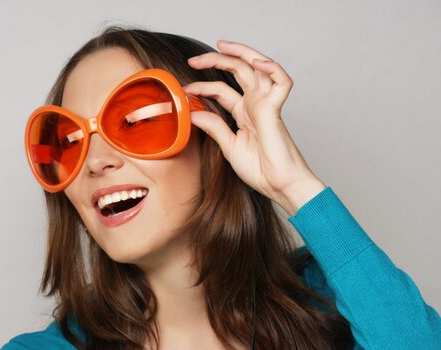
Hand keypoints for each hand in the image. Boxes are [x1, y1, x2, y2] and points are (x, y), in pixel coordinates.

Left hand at [184, 40, 326, 214]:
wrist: (278, 185)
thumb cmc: (260, 170)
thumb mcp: (229, 147)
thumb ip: (213, 128)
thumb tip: (193, 113)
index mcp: (244, 113)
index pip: (221, 91)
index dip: (203, 87)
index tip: (185, 91)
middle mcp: (255, 105)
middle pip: (238, 71)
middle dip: (216, 61)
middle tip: (193, 60)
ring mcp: (266, 105)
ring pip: (258, 67)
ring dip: (241, 52)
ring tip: (220, 46)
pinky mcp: (276, 110)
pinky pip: (282, 81)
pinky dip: (273, 68)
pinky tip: (257, 62)